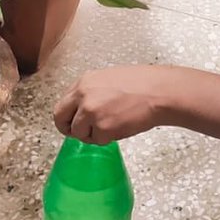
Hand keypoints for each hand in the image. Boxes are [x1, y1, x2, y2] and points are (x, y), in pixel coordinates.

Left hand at [53, 66, 178, 143]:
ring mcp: (91, 113)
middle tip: (80, 133)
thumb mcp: (108, 79)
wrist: (158, 92)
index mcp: (84, 82)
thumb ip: (91, 92)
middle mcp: (83, 96)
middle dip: (69, 129)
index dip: (67, 116)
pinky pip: (97, 140)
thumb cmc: (141, 85)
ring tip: (111, 125)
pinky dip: (107, 138)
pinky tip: (120, 127)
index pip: (62, 104)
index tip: (72, 122)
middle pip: (60, 119)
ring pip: (79, 133)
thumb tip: (82, 107)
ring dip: (91, 134)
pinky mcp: (102, 128)